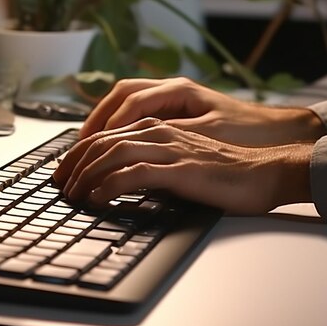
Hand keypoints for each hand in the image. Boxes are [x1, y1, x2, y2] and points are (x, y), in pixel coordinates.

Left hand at [53, 118, 313, 214]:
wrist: (267, 171)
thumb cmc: (227, 170)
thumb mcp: (182, 160)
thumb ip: (155, 162)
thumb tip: (125, 179)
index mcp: (158, 128)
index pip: (106, 135)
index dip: (80, 152)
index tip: (65, 171)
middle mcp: (159, 132)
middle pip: (101, 142)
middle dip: (74, 163)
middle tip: (59, 184)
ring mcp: (169, 149)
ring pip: (112, 154)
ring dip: (86, 175)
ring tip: (72, 194)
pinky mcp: (179, 170)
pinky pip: (133, 174)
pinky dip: (109, 185)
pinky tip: (96, 198)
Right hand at [80, 77, 324, 145]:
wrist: (279, 134)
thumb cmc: (249, 134)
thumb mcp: (209, 135)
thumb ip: (172, 135)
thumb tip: (135, 144)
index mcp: (180, 90)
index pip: (133, 101)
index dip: (112, 123)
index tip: (96, 145)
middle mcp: (172, 88)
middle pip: (121, 94)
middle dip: (98, 117)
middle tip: (80, 143)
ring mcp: (172, 97)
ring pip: (126, 100)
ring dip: (105, 119)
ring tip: (87, 142)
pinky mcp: (175, 110)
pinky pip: (137, 112)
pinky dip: (119, 124)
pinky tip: (111, 141)